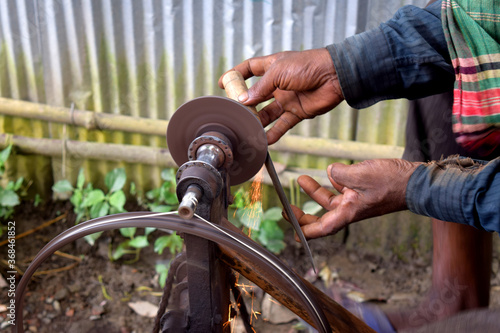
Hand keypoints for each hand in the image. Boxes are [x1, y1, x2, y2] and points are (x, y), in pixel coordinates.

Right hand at [218, 49, 342, 144]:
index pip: (250, 69)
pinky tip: (264, 141)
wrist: (335, 76)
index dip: (236, 75)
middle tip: (235, 113)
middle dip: (245, 104)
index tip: (223, 83)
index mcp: (273, 67)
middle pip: (256, 95)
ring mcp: (287, 98)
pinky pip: (282, 124)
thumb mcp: (279, 72)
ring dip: (257, 122)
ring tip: (247, 130)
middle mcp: (278, 83)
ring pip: (267, 113)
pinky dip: (273, 133)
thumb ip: (260, 88)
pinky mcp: (297, 111)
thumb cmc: (309, 66)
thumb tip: (243, 101)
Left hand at [284, 159, 419, 239]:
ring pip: (329, 200)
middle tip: (288, 209)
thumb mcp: (361, 174)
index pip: (322, 228)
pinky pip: (342, 187)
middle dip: (304, 213)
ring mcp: (356, 201)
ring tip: (300, 179)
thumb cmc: (392, 182)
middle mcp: (351, 210)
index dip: (305, 232)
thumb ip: (340, 173)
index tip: (291, 231)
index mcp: (349, 213)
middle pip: (322, 217)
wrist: (416, 180)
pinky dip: (333, 181)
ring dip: (314, 191)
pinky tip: (330, 171)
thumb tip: (329, 172)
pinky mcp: (362, 191)